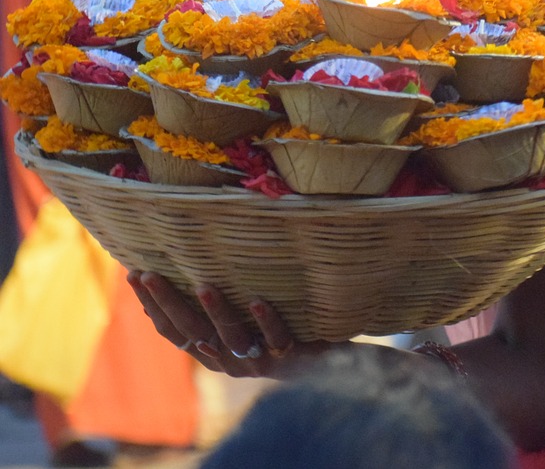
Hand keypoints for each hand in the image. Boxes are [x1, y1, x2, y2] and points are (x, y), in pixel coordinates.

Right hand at [128, 270, 334, 377]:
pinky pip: (276, 339)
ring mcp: (258, 361)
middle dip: (168, 302)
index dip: (151, 305)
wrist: (329, 361)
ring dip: (216, 311)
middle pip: (192, 332)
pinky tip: (257, 300)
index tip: (134, 273)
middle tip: (150, 273)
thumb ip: (213, 304)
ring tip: (204, 285)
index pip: (172, 330)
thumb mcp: (240, 319)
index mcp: (211, 351)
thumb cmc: (276, 329)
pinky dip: (266, 320)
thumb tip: (183, 264)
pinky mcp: (289, 357)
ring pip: (231, 337)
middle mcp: (228, 360)